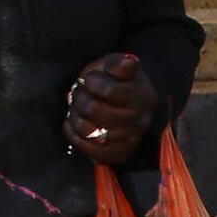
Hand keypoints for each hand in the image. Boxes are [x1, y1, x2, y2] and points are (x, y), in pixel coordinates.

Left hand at [65, 52, 156, 166]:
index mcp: (142, 96)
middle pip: (94, 111)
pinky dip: (75, 136)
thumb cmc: (116, 82)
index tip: (91, 79)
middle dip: (80, 99)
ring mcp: (129, 140)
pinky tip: (76, 123)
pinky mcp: (118, 155)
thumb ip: (119, 64)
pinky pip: (88, 150)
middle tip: (80, 94)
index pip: (110, 91)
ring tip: (78, 109)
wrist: (126, 105)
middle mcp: (140, 122)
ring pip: (88, 131)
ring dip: (75, 117)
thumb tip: (129, 62)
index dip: (93, 82)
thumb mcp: (116, 66)